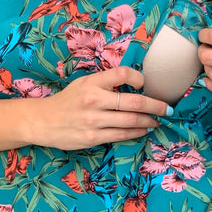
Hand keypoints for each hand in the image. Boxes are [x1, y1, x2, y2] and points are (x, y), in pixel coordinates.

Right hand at [35, 66, 170, 150]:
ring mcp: (93, 121)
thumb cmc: (67, 100)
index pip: (122, 74)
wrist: (43, 121)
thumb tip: (134, 84)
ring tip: (158, 120)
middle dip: (156, 105)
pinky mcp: (92, 138)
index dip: (139, 78)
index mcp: (91, 83)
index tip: (145, 83)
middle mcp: (93, 100)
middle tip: (167, 108)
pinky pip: (121, 135)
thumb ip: (105, 82)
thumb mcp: (83, 83)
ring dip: (149, 121)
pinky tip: (144, 130)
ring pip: (131, 121)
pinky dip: (137, 133)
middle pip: (134, 102)